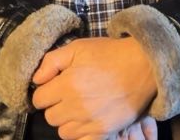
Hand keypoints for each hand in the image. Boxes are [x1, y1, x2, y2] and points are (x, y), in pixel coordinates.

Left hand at [31, 37, 156, 138]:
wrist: (143, 67)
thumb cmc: (109, 55)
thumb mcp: (78, 48)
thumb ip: (51, 62)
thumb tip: (36, 80)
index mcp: (67, 84)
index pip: (39, 99)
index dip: (45, 92)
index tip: (54, 87)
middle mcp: (76, 106)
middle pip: (50, 117)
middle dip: (55, 106)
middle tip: (68, 96)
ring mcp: (91, 122)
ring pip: (64, 132)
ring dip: (67, 121)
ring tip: (78, 108)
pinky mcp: (104, 132)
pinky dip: (81, 133)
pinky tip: (87, 121)